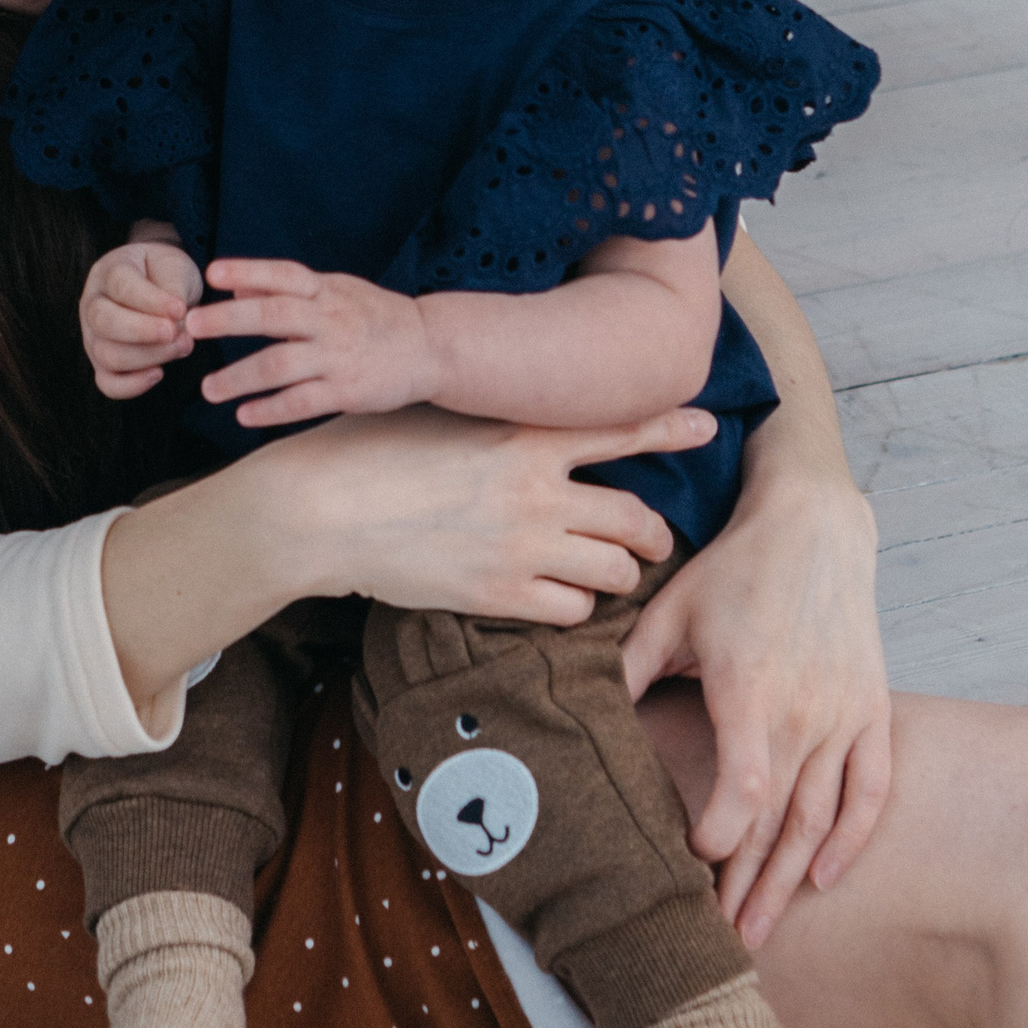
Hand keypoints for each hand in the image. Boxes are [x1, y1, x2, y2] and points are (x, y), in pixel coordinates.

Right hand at [81, 238, 203, 396]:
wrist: (160, 285)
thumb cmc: (165, 273)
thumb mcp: (174, 266)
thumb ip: (173, 286)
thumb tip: (176, 317)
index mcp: (108, 271)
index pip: (120, 285)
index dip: (150, 300)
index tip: (180, 309)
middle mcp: (92, 304)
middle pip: (104, 322)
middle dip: (143, 331)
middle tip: (176, 332)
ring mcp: (93, 336)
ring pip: (107, 355)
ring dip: (148, 356)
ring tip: (182, 346)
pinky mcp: (102, 363)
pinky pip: (107, 383)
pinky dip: (132, 385)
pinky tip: (159, 373)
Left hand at [188, 260, 433, 424]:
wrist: (430, 346)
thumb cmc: (374, 316)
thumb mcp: (337, 291)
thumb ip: (289, 290)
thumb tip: (236, 287)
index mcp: (326, 291)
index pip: (282, 275)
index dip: (247, 270)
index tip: (212, 273)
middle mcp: (329, 319)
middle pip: (273, 315)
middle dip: (230, 320)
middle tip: (192, 326)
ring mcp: (338, 356)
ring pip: (281, 364)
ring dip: (240, 377)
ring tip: (208, 389)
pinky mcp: (347, 390)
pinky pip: (302, 401)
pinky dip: (271, 409)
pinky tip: (244, 415)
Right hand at [262, 405, 713, 624]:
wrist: (321, 507)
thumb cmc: (370, 449)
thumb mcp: (443, 415)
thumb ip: (498, 421)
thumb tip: (531, 422)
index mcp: (523, 435)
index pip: (619, 429)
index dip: (670, 427)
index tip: (706, 424)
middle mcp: (535, 491)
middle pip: (636, 519)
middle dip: (652, 534)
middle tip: (647, 540)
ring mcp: (520, 546)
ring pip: (616, 572)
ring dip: (616, 574)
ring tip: (603, 573)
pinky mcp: (497, 595)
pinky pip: (574, 613)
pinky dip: (574, 608)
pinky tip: (556, 597)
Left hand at [623, 471, 889, 947]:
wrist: (814, 527)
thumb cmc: (733, 570)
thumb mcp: (668, 611)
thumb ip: (628, 669)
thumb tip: (581, 715)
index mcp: (748, 687)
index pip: (741, 789)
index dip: (718, 838)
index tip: (689, 866)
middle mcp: (802, 709)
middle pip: (775, 821)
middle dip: (745, 887)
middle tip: (719, 945)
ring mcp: (844, 713)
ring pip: (818, 818)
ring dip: (789, 880)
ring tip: (760, 932)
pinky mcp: (871, 709)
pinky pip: (869, 788)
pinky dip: (851, 837)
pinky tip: (825, 877)